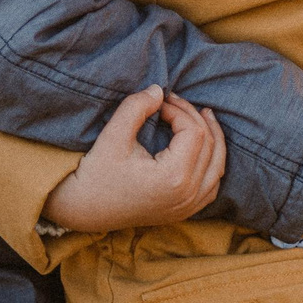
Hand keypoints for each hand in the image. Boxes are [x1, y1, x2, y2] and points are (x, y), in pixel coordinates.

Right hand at [43, 87, 226, 233]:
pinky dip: (212, 164)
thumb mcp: (113, 135)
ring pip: (217, 166)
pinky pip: (211, 186)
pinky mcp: (183, 212)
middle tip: (174, 102)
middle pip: (209, 146)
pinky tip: (204, 148)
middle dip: (193, 118)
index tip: (158, 104)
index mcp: (173, 177)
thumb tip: (159, 90)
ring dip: (213, 139)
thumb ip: (137, 106)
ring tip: (204, 116)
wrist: (84, 209)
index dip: (179, 110)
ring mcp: (188, 207)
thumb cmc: (96, 173)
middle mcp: (187, 195)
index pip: (194, 132)